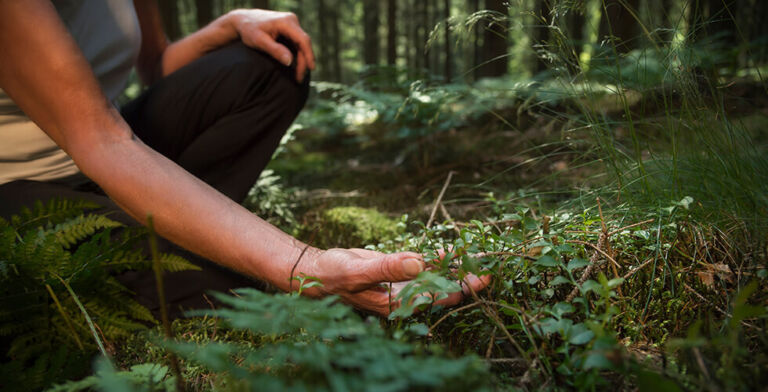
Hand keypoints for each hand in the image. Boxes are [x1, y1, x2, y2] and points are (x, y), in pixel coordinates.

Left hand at [228, 9, 314, 81]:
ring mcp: (291, 24)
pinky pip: (296, 44)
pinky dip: (296, 55)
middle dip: (303, 62)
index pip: (303, 40)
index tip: (311, 69)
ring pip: (301, 45)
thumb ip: (275, 50)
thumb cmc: (249, 30)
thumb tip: (290, 62)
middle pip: (303, 44)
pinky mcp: (289, 29)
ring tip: (298, 76)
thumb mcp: (259, 41)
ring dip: (301, 60)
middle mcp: (291, 21)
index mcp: (286, 22)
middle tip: (299, 78)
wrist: (243, 20)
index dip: (309, 55)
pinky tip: (295, 67)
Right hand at [299, 248, 491, 316]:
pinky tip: (456, 251)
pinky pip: (426, 267)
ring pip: (438, 278)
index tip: (484, 274)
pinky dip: (441, 259)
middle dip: (469, 278)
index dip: (464, 286)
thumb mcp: (358, 271)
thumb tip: (419, 262)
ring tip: (482, 256)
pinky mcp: (400, 273)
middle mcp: (405, 297)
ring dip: (458, 268)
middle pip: (446, 290)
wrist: (319, 271)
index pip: (440, 298)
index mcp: (398, 303)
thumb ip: (388, 268)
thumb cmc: (334, 275)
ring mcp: (404, 285)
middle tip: (493, 263)